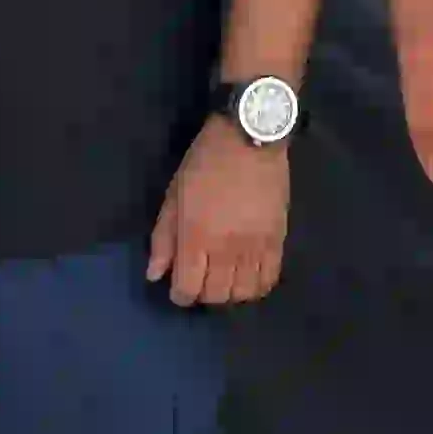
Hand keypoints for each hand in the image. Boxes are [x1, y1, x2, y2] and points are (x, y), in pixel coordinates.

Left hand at [147, 122, 292, 307]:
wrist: (250, 137)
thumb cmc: (205, 163)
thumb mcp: (174, 195)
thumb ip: (163, 238)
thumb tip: (154, 275)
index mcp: (196, 236)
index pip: (187, 288)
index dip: (180, 296)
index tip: (178, 288)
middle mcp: (226, 248)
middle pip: (216, 295)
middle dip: (203, 294)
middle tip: (200, 281)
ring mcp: (255, 246)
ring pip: (244, 293)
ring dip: (231, 293)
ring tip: (225, 280)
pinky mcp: (277, 239)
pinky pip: (270, 278)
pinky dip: (257, 286)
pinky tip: (248, 277)